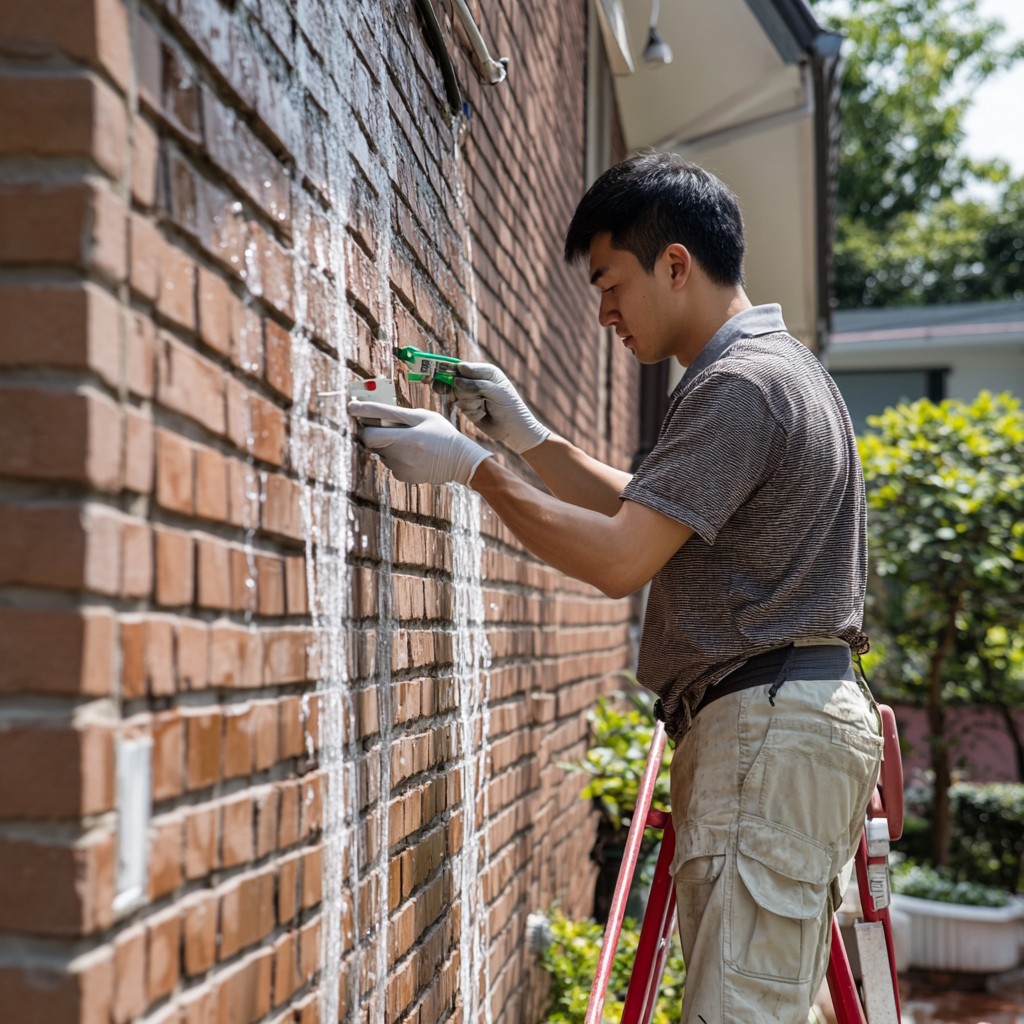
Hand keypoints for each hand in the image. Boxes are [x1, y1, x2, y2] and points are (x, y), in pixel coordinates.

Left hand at [349, 401, 491, 484]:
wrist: (460, 462)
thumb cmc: (443, 434)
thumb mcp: (424, 417)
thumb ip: (399, 415)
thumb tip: (376, 413)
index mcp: (405, 437)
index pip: (370, 431)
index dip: (358, 417)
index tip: (350, 407)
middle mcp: (400, 454)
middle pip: (370, 441)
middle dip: (373, 432)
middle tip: (383, 425)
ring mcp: (400, 468)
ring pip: (380, 453)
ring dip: (386, 445)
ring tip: (409, 441)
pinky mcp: (403, 477)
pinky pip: (390, 463)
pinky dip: (396, 457)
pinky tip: (413, 454)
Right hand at [452, 362, 549, 453]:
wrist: (512, 429)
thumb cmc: (509, 406)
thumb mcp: (495, 391)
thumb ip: (476, 384)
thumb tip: (455, 380)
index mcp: (486, 371)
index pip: (464, 366)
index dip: (454, 371)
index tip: (450, 378)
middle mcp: (477, 380)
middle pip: (456, 380)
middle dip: (465, 390)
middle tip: (479, 397)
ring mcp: (471, 394)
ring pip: (457, 393)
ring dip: (469, 402)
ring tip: (483, 405)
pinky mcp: (467, 406)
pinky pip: (460, 405)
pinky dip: (469, 410)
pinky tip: (480, 413)